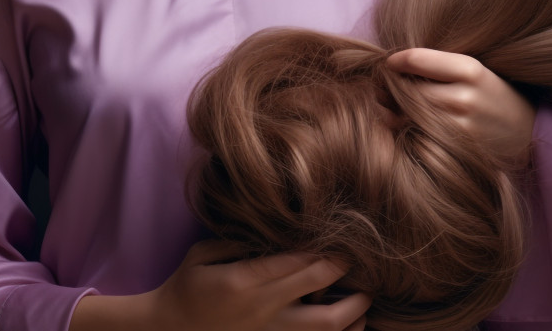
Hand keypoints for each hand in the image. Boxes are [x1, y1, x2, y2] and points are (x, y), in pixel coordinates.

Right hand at [72, 238, 369, 330]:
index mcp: (245, 281)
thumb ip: (239, 241)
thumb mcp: (203, 253)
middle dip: (346, 269)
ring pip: (328, 327)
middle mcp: (264, 310)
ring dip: (354, 309)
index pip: (299, 261)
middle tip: (361, 257)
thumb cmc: (186, 287)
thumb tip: (277, 230)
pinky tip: (352, 323)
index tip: (343, 234)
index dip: (328, 247)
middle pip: (320, 286)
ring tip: (365, 294)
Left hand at [386, 48, 534, 167]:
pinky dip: (410, 128)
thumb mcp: (471, 69)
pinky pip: (420, 133)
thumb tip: (389, 68)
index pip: (416, 59)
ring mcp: (461, 124)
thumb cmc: (490, 93)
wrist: (526, 129)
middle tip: (385, 88)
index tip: (389, 63)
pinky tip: (413, 123)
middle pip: (409, 88)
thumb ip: (436, 65)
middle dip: (392, 88)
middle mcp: (465, 96)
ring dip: (397, 109)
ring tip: (398, 105)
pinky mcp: (457, 146)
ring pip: (410, 113)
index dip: (395, 61)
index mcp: (469, 69)